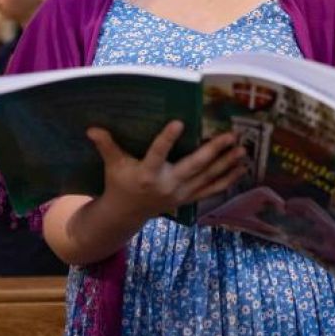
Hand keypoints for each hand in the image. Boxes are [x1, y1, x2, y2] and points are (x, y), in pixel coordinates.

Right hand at [86, 120, 246, 219]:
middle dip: (213, 151)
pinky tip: (242, 168)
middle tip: (230, 135)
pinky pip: (212, 190)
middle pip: (194, 166)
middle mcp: (167, 185)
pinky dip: (228, 180)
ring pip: (208, 178)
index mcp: (147, 174)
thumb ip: (106, 146)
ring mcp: (181, 193)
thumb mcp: (112, 165)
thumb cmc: (120, 183)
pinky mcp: (189, 198)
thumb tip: (91, 128)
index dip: (167, 139)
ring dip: (227, 165)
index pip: (158, 154)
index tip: (179, 122)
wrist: (127, 214)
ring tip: (243, 150)